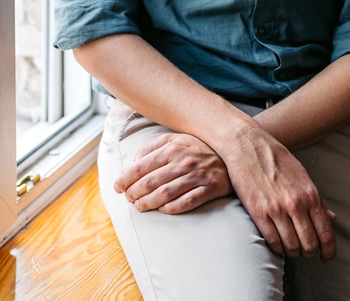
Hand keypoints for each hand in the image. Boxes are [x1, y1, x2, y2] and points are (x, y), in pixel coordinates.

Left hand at [112, 133, 232, 213]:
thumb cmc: (196, 147)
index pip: (141, 166)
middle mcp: (184, 161)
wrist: (231, 153)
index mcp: (172, 148)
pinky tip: (162, 210)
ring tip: (140, 207)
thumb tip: (133, 162)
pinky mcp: (210, 189)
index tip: (117, 187)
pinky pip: (187, 202)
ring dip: (148, 203)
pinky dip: (171, 208)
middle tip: (128, 199)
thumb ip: (152, 148)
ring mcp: (198, 175)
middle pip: (150, 182)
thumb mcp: (174, 139)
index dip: (125, 179)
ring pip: (165, 194)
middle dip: (134, 193)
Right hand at [218, 122, 336, 261]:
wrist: (247, 145)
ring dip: (292, 252)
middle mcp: (296, 204)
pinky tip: (276, 243)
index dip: (328, 250)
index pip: (326, 233)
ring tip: (290, 248)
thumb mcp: (302, 176)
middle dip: (309, 253)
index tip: (327, 257)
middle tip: (305, 252)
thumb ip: (316, 200)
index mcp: (310, 195)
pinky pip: (272, 241)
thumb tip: (331, 219)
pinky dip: (276, 248)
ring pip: (291, 246)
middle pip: (310, 244)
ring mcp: (276, 209)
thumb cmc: (276, 158)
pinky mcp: (257, 212)